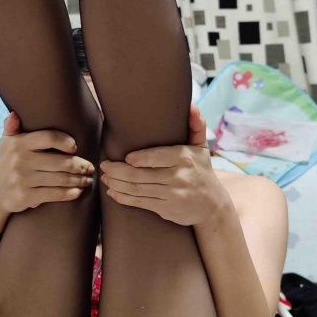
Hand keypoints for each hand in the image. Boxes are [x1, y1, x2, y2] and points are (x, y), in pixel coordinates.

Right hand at [0, 111, 94, 213]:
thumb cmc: (8, 162)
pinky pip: (53, 194)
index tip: (75, 147)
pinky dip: (68, 194)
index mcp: (20, 143)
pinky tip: (77, 192)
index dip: (64, 141)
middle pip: (59, 161)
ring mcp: (23, 179)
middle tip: (90, 168)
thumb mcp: (7, 143)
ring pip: (59, 179)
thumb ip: (11, 127)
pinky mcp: (25, 196)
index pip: (48, 138)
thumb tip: (14, 114)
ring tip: (87, 179)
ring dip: (78, 180)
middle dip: (79, 165)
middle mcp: (20, 160)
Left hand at [100, 105, 227, 226]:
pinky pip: (141, 202)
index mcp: (185, 158)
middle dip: (118, 171)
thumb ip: (196, 126)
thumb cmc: (202, 171)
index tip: (126, 157)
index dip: (140, 158)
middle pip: (142, 174)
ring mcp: (172, 195)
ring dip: (117, 183)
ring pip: (138, 189)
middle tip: (104, 165)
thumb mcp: (201, 148)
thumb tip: (191, 107)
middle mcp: (179, 177)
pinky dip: (124, 198)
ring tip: (105, 177)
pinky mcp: (166, 209)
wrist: (212, 205)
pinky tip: (113, 192)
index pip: (158, 157)